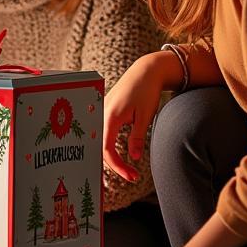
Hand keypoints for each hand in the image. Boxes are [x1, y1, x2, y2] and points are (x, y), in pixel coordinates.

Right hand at [103, 53, 171, 181]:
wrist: (145, 71)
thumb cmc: (146, 91)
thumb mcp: (145, 117)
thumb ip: (136, 138)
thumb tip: (134, 158)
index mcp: (110, 116)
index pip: (107, 150)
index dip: (118, 166)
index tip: (133, 176)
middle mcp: (101, 114)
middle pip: (100, 148)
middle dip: (114, 165)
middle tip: (132, 176)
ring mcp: (101, 112)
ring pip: (100, 141)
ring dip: (111, 157)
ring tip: (126, 169)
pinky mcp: (105, 111)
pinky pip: (102, 133)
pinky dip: (109, 146)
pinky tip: (118, 154)